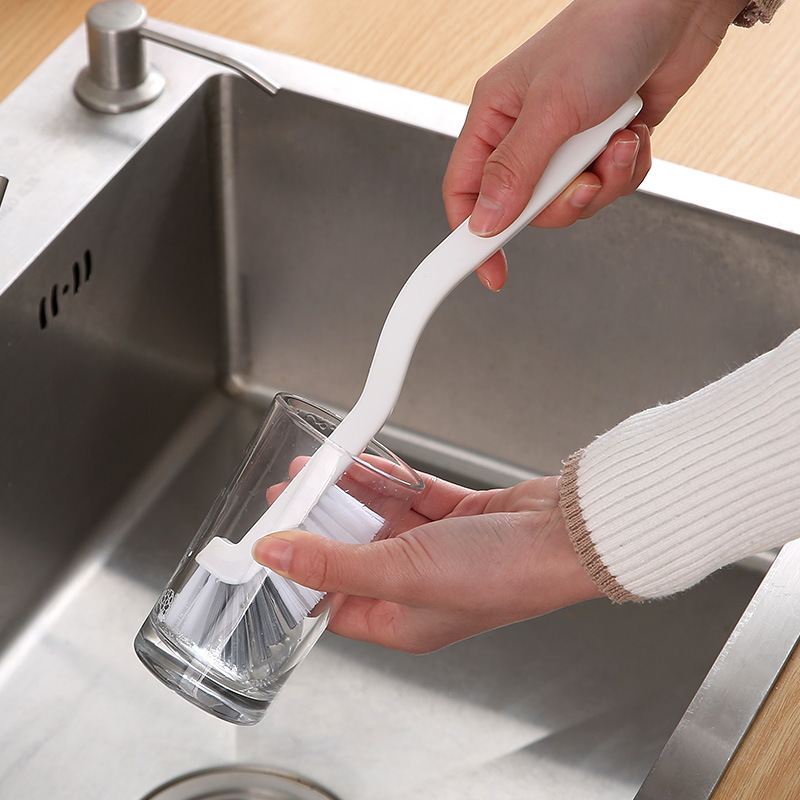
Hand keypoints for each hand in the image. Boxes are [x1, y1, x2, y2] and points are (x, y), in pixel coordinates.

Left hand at [253, 474, 601, 653]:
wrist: (569, 537)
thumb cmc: (503, 575)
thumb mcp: (403, 572)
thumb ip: (335, 561)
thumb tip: (276, 554)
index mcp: (401, 620)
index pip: (332, 600)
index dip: (298, 571)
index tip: (270, 541)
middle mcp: (416, 588)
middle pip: (352, 552)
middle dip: (318, 523)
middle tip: (288, 496)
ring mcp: (437, 551)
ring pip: (379, 520)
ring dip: (347, 495)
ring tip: (313, 473)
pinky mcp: (456, 518)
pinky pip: (409, 496)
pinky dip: (385, 480)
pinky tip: (360, 466)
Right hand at [444, 0, 747, 290]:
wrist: (676, 5)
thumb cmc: (606, 31)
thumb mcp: (552, 108)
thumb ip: (515, 170)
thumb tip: (486, 222)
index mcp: (494, 118)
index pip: (465, 192)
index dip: (471, 238)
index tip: (488, 272)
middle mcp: (526, 134)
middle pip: (526, 209)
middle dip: (564, 201)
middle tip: (582, 179)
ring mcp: (566, 143)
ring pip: (573, 202)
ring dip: (604, 181)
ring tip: (616, 140)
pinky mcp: (603, 146)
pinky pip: (608, 187)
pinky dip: (626, 169)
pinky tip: (633, 134)